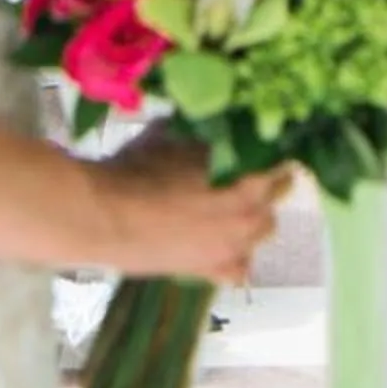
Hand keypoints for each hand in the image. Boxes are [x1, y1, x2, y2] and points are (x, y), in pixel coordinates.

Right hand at [89, 136, 287, 285]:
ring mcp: (233, 247)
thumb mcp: (174, 134)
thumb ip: (205, 130)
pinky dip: (234, 255)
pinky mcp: (210, 272)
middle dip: (264, 181)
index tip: (260, 141)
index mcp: (248, 177)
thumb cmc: (137, 168)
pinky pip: (239, 268)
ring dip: (252, 216)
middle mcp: (251, 214)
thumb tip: (215, 116)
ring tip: (226, 207)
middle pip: (278, 194)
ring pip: (263, 230)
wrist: (103, 215)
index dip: (271, 148)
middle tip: (240, 170)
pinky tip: (217, 242)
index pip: (283, 160)